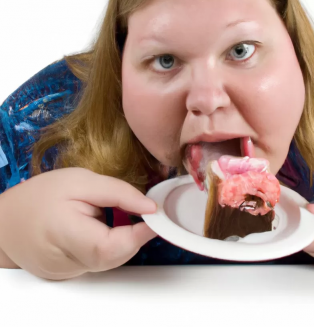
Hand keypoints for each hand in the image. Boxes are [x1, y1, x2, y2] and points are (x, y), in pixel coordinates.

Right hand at [0, 168, 156, 279]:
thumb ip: (118, 193)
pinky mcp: (68, 276)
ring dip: (122, 240)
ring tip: (112, 217)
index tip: (155, 217)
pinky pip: (98, 263)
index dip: (138, 235)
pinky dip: (109, 246)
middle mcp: (64, 262)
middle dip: (134, 236)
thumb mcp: (81, 180)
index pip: (109, 246)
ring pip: (109, 262)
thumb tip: (150, 208)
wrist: (6, 221)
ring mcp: (66, 273)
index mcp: (63, 233)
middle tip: (140, 213)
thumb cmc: (41, 196)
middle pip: (113, 257)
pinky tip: (100, 229)